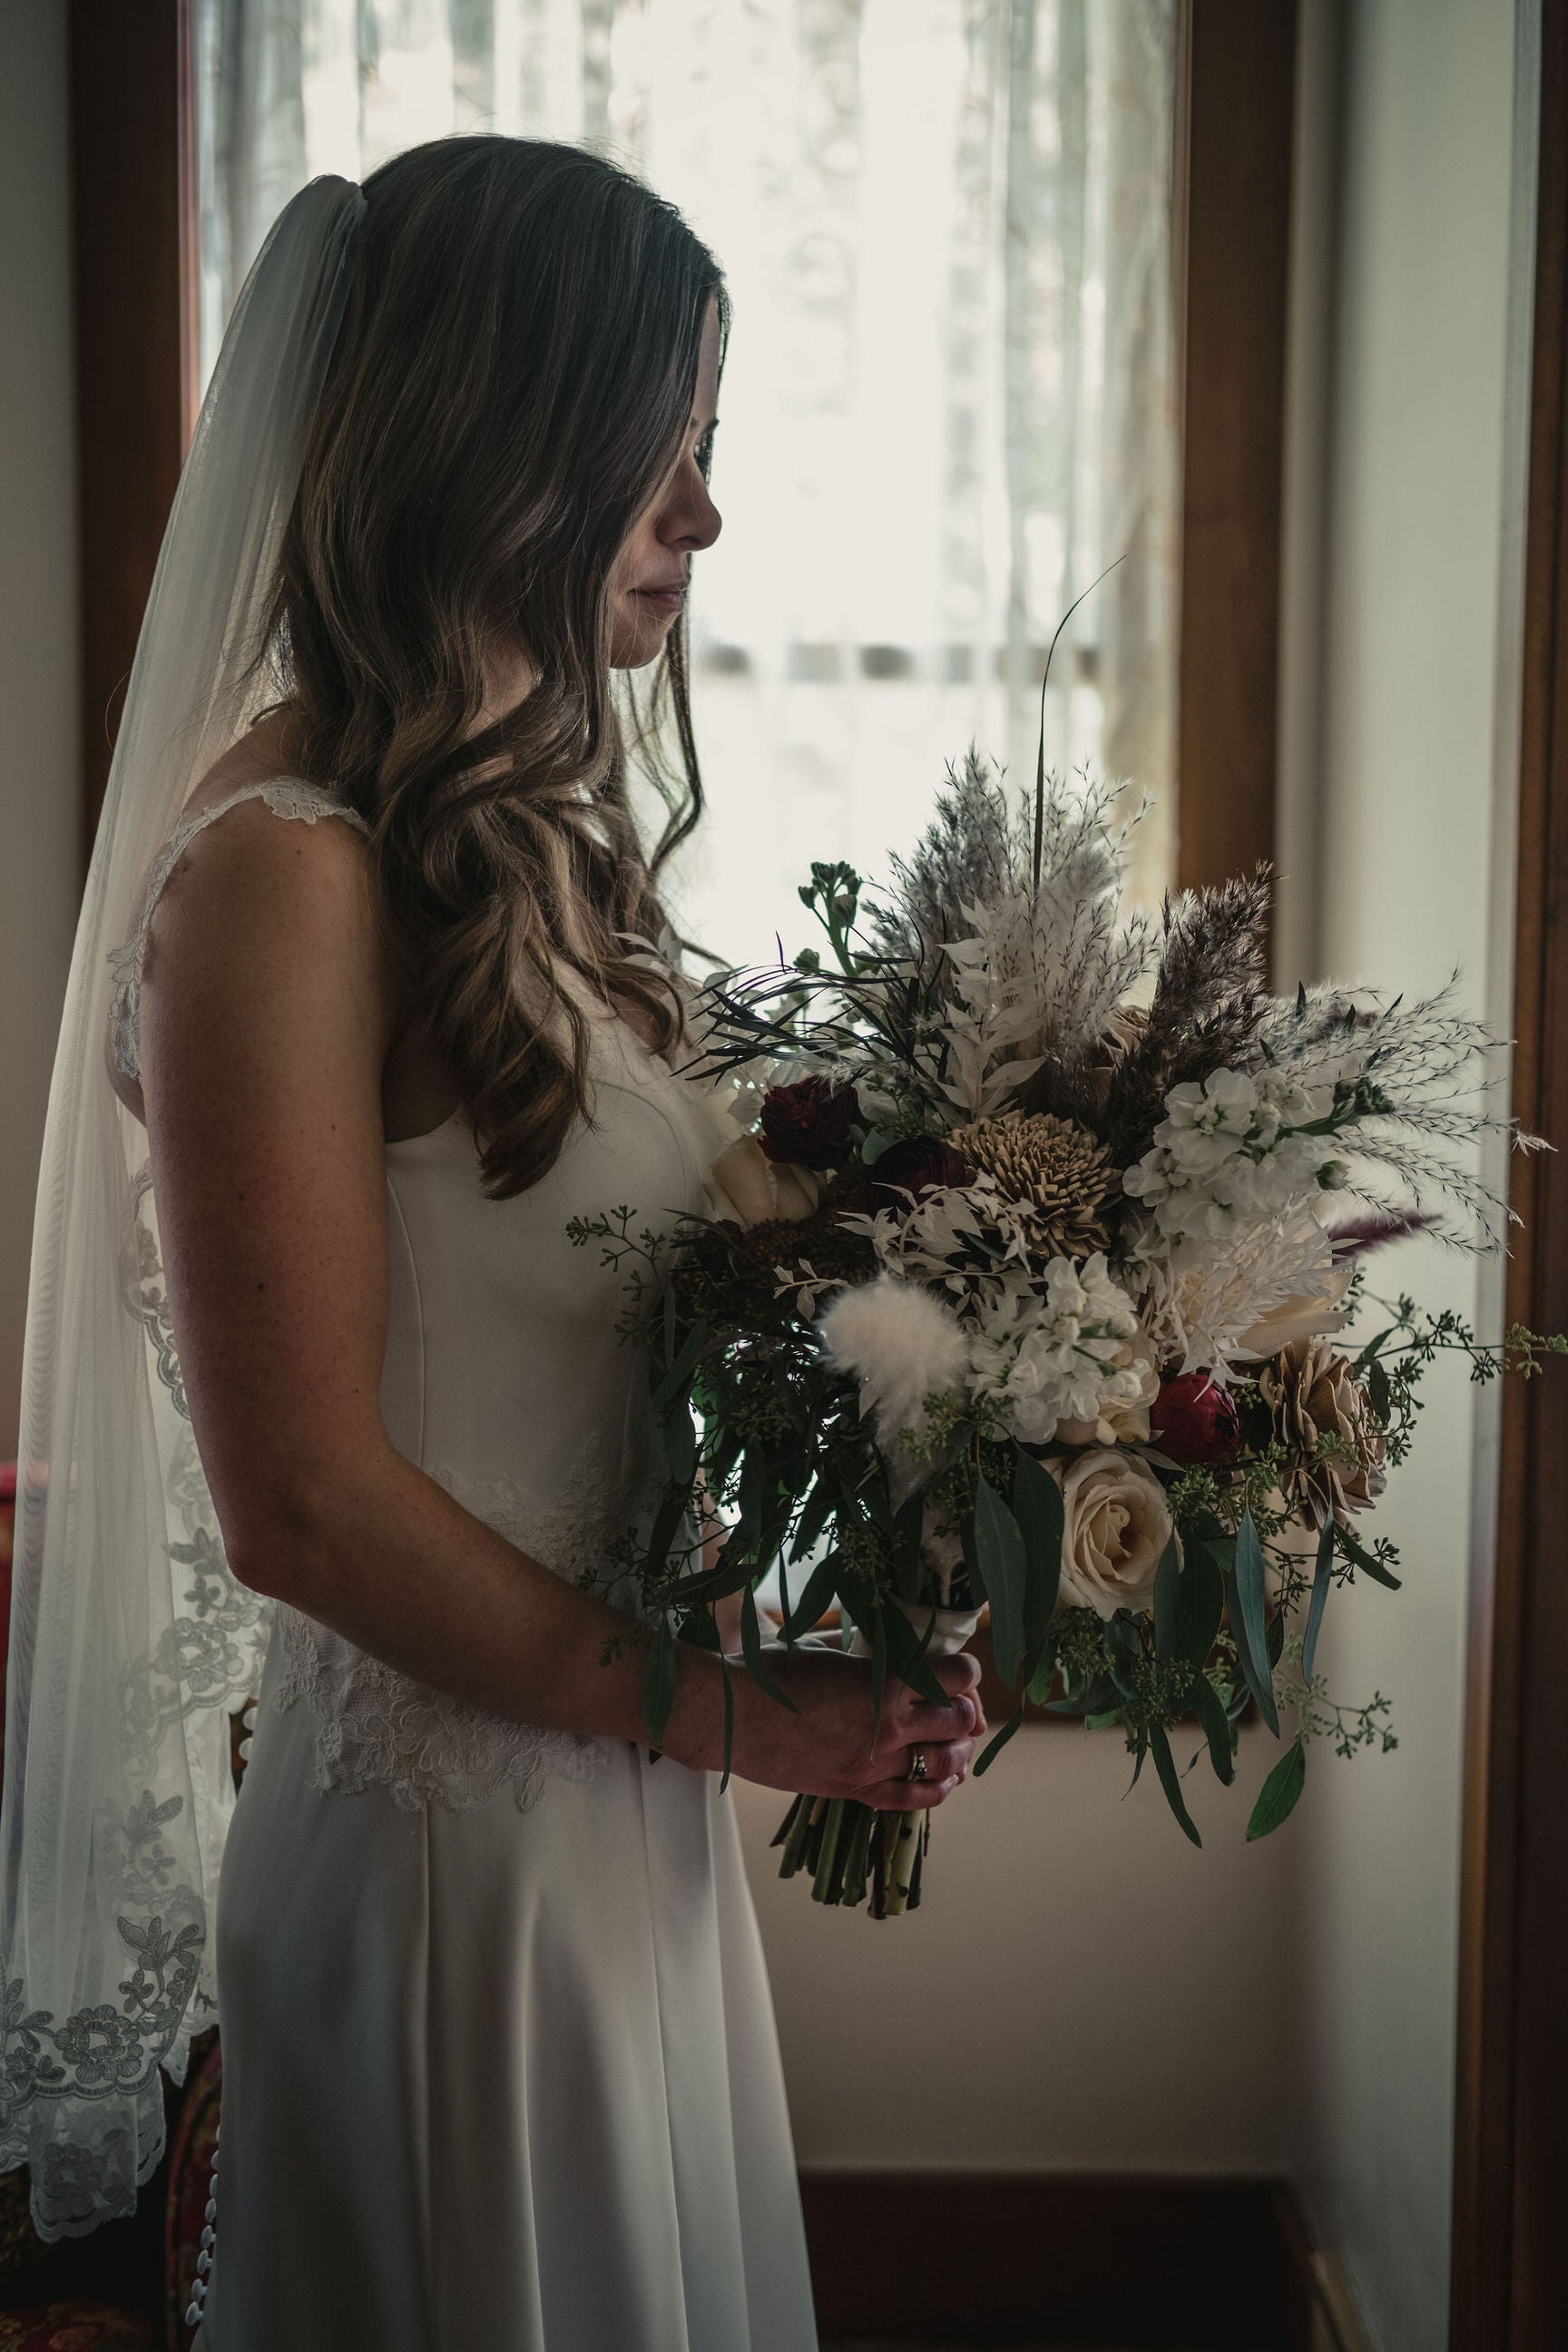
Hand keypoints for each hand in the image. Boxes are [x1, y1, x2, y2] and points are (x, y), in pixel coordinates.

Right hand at [712, 1644, 985, 1810]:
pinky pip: (911, 1798)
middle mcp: (888, 1725)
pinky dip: (937, 1789)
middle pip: (958, 1720)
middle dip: (966, 1710)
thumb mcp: (826, 1646)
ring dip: (959, 1750)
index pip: (956, 1676)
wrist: (730, 1717)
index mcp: (884, 1681)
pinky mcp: (855, 1788)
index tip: (961, 1667)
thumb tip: (894, 1640)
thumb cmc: (771, 1672)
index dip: (966, 1669)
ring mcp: (873, 1763)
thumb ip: (868, 1647)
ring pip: (943, 1763)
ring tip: (956, 1741)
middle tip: (960, 1704)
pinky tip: (944, 1779)